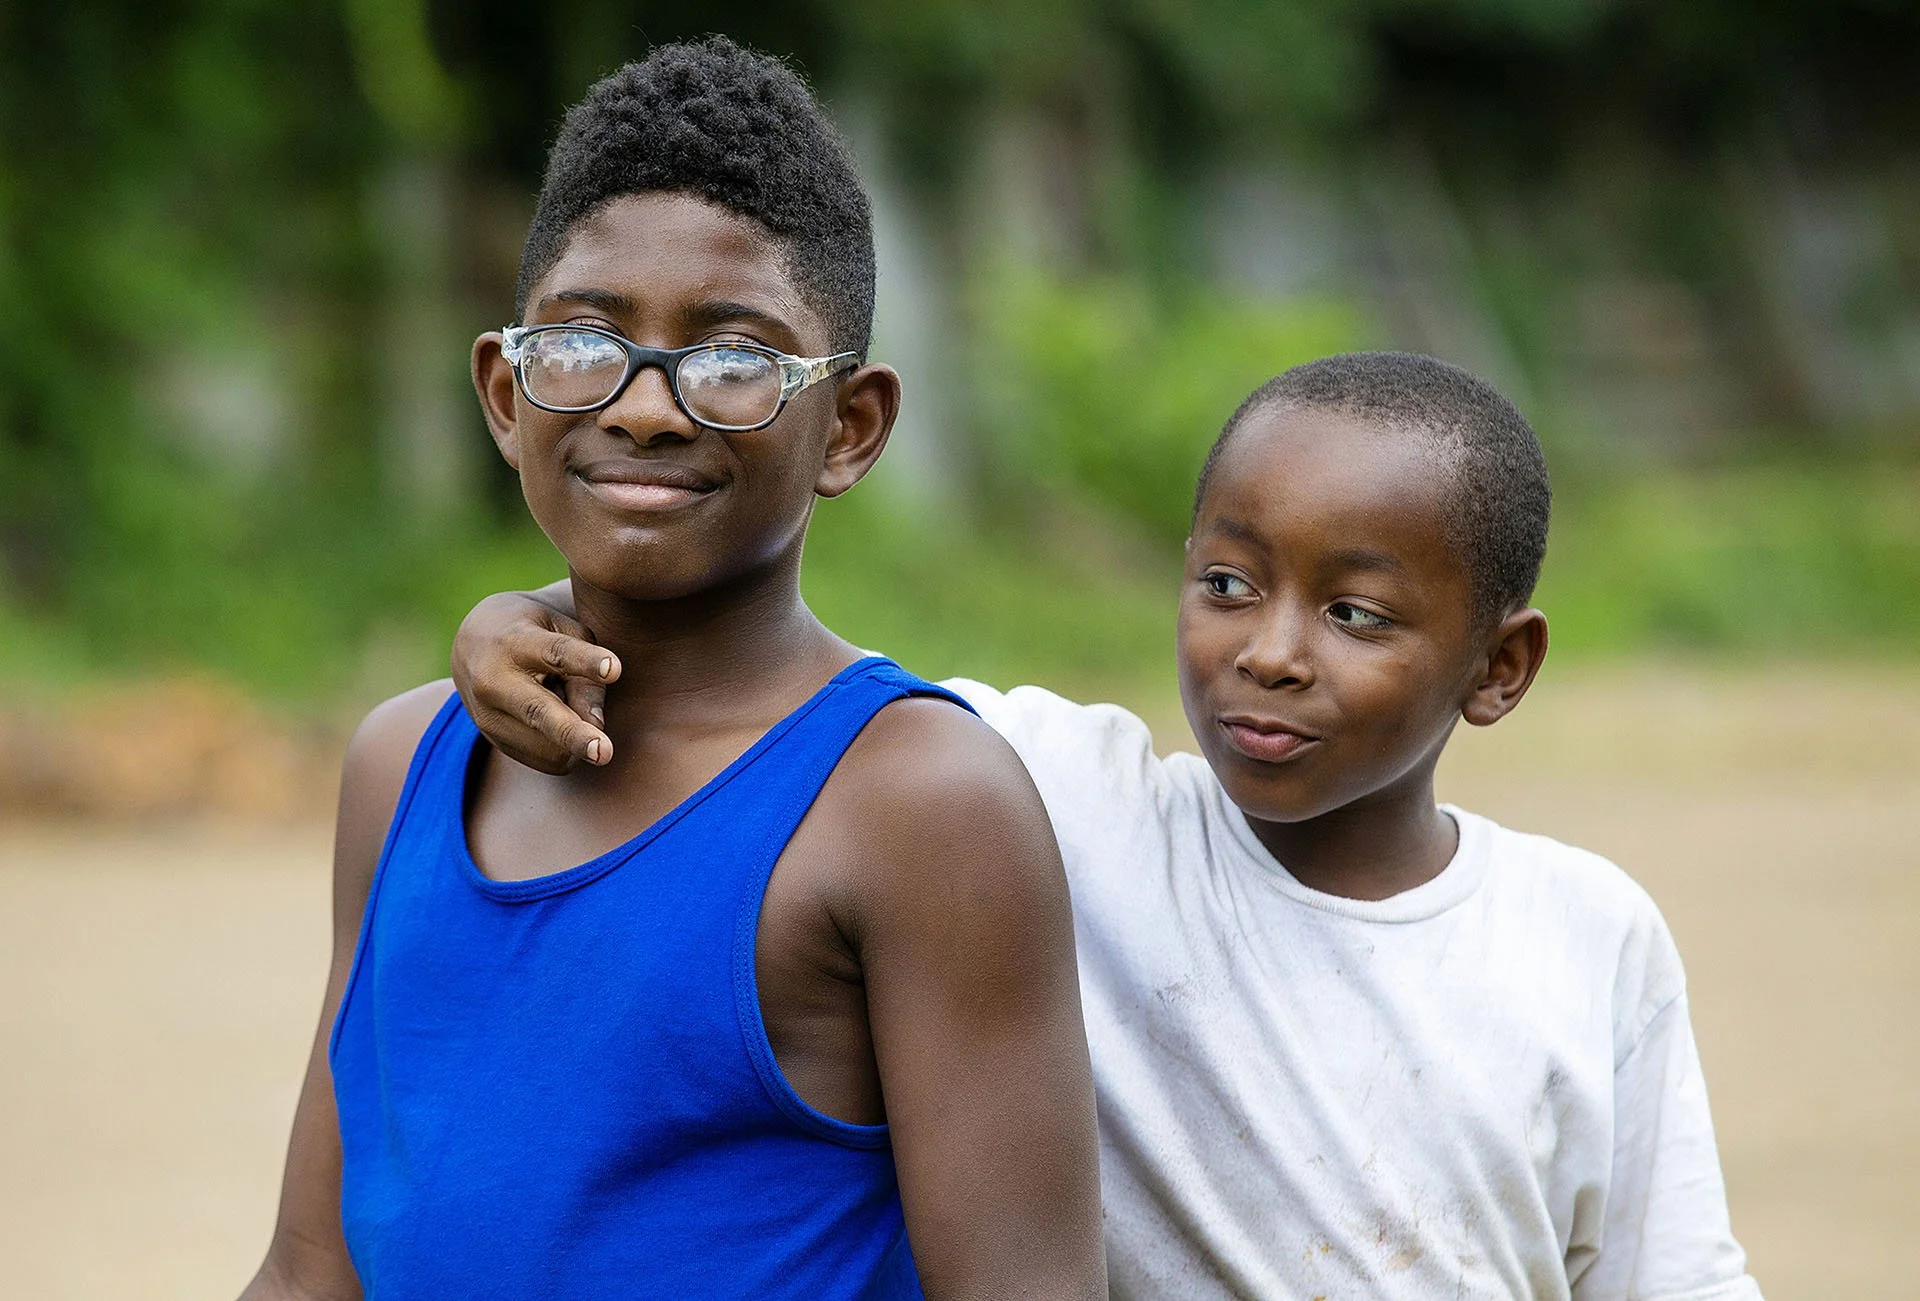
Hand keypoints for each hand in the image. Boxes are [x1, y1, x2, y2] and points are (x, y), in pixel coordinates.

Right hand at [449, 588, 620, 772]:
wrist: (470, 645)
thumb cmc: (533, 634)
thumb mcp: (562, 631)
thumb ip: (584, 669)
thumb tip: (597, 725)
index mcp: (516, 642)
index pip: (556, 653)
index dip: (586, 662)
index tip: (614, 670)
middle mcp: (494, 680)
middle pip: (538, 712)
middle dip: (572, 734)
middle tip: (604, 753)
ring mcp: (488, 715)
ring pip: (547, 745)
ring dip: (576, 737)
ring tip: (568, 706)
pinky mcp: (493, 741)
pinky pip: (546, 760)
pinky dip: (564, 748)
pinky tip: (555, 721)